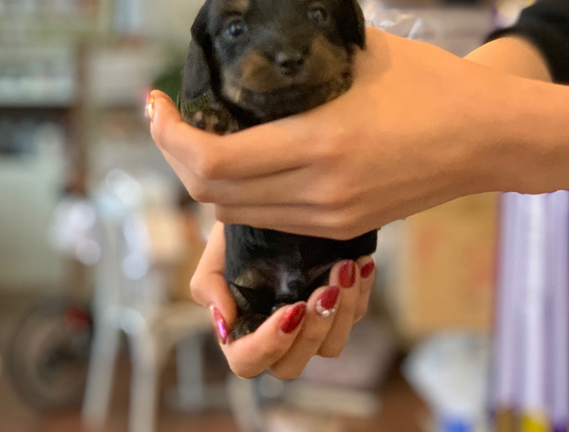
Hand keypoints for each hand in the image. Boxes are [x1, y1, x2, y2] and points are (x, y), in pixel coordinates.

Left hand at [149, 27, 522, 238]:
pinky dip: (241, 194)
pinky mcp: (345, 227)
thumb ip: (307, 50)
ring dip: (204, 179)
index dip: (168, 135)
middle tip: (170, 116)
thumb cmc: (437, 86)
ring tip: (198, 136)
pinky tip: (240, 161)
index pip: (211, 160)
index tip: (154, 102)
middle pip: (211, 195)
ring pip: (234, 213)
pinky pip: (269, 218)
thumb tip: (260, 34)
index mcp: (321, 145)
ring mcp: (332, 217)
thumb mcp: (365, 52)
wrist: (493, 139)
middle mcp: (319, 193)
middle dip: (175, 156)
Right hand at [190, 223, 375, 378]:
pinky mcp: (338, 309)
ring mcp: (309, 327)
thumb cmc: (237, 233)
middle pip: (292, 365)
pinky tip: (360, 262)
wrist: (271, 202)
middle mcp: (276, 338)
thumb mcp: (216, 253)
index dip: (269, 344)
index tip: (291, 309)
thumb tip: (225, 327)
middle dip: (313, 330)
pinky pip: (355, 316)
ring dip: (342, 311)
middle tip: (326, 290)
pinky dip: (360, 291)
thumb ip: (208, 287)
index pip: (248, 361)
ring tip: (345, 268)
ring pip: (331, 346)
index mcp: (241, 332)